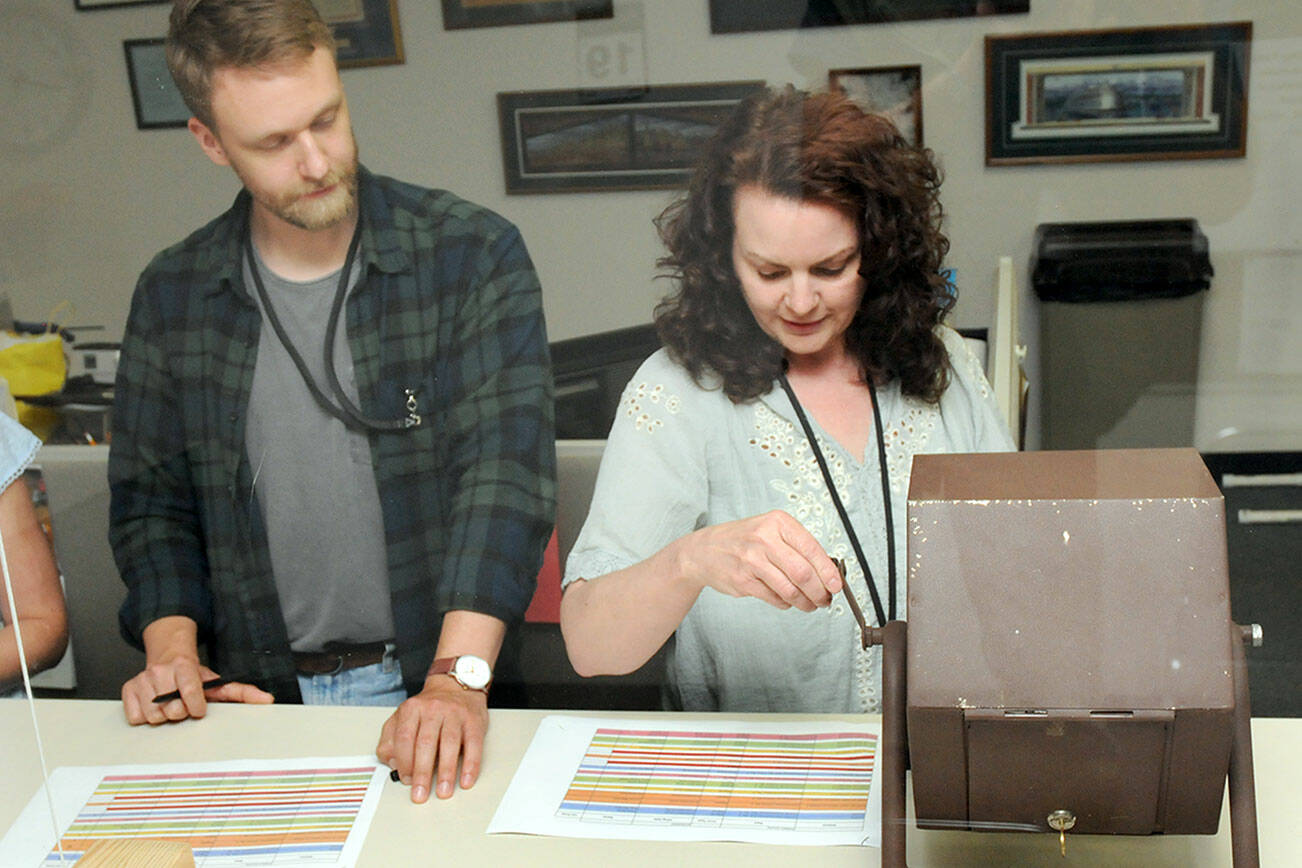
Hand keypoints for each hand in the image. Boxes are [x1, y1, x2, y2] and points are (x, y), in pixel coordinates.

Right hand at [121, 659, 273, 725]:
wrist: (168, 657)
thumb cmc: (193, 674)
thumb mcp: (217, 681)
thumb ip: (242, 692)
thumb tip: (266, 700)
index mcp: (184, 665)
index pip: (190, 691)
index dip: (196, 706)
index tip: (199, 709)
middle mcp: (160, 670)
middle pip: (172, 710)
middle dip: (180, 713)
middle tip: (182, 704)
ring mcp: (142, 680)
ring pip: (154, 716)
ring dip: (163, 717)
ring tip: (169, 704)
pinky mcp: (128, 689)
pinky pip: (136, 717)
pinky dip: (145, 717)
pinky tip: (153, 705)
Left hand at [376, 675, 488, 802]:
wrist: (456, 686)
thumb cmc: (428, 709)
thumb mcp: (403, 717)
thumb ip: (390, 739)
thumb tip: (392, 763)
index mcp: (412, 709)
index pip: (404, 738)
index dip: (404, 762)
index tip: (405, 780)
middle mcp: (433, 709)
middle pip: (426, 743)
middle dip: (422, 773)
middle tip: (420, 794)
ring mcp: (455, 714)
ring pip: (450, 745)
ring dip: (446, 772)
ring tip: (443, 791)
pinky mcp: (474, 721)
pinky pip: (473, 745)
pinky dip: (471, 765)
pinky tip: (466, 780)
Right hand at [675, 510, 842, 610]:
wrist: (703, 550)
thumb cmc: (743, 540)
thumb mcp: (769, 530)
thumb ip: (797, 547)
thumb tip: (828, 572)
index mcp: (777, 522)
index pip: (811, 549)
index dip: (828, 571)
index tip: (837, 585)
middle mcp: (764, 539)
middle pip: (803, 572)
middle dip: (819, 591)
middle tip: (825, 599)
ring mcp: (751, 561)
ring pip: (790, 589)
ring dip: (805, 602)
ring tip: (811, 605)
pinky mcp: (743, 581)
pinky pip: (774, 598)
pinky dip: (786, 604)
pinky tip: (788, 601)